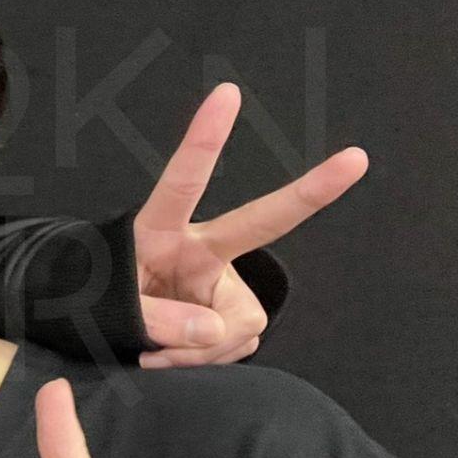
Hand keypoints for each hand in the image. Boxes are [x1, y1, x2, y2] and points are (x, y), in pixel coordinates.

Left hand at [134, 82, 368, 367]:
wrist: (109, 331)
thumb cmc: (101, 306)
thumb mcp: (112, 310)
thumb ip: (157, 320)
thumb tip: (212, 330)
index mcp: (162, 232)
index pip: (183, 183)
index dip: (203, 141)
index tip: (226, 95)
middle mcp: (202, 251)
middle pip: (261, 222)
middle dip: (309, 192)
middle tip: (356, 159)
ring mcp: (222, 285)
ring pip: (237, 325)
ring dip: (200, 352)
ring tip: (158, 355)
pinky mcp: (233, 317)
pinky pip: (235, 346)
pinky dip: (206, 362)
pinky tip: (181, 357)